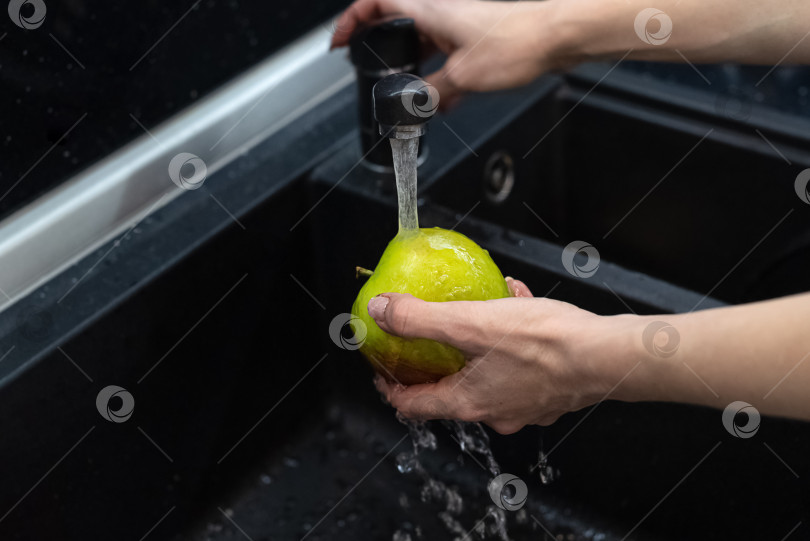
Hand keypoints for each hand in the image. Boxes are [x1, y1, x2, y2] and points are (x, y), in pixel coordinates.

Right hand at [330, 0, 563, 106]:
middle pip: (397, 24)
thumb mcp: (464, 76)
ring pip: (423, 43)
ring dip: (414, 68)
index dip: (352, 20)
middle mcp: (441, 12)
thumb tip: (414, 106)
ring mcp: (458, 24)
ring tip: (410, 95)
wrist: (555, 36)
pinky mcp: (475, 37)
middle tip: (371, 69)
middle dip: (382, 50)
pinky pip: (445, 54)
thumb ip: (433, 93)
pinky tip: (445, 100)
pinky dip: (439, 75)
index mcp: (429, 10)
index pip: (376, 3)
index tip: (340, 41)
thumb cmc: (517, 41)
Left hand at [370, 277, 620, 433]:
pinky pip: (519, 365)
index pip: (413, 406)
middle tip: (428, 338)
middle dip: (437, 361)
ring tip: (478, 310)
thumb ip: (420, 319)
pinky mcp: (550, 393)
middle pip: (450, 391)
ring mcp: (525, 406)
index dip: (391, 388)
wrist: (606, 356)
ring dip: (477, 343)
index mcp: (468, 403)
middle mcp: (495, 412)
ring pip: (488, 373)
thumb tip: (381, 311)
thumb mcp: (470, 323)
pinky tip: (517, 305)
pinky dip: (509, 340)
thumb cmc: (544, 344)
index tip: (383, 371)